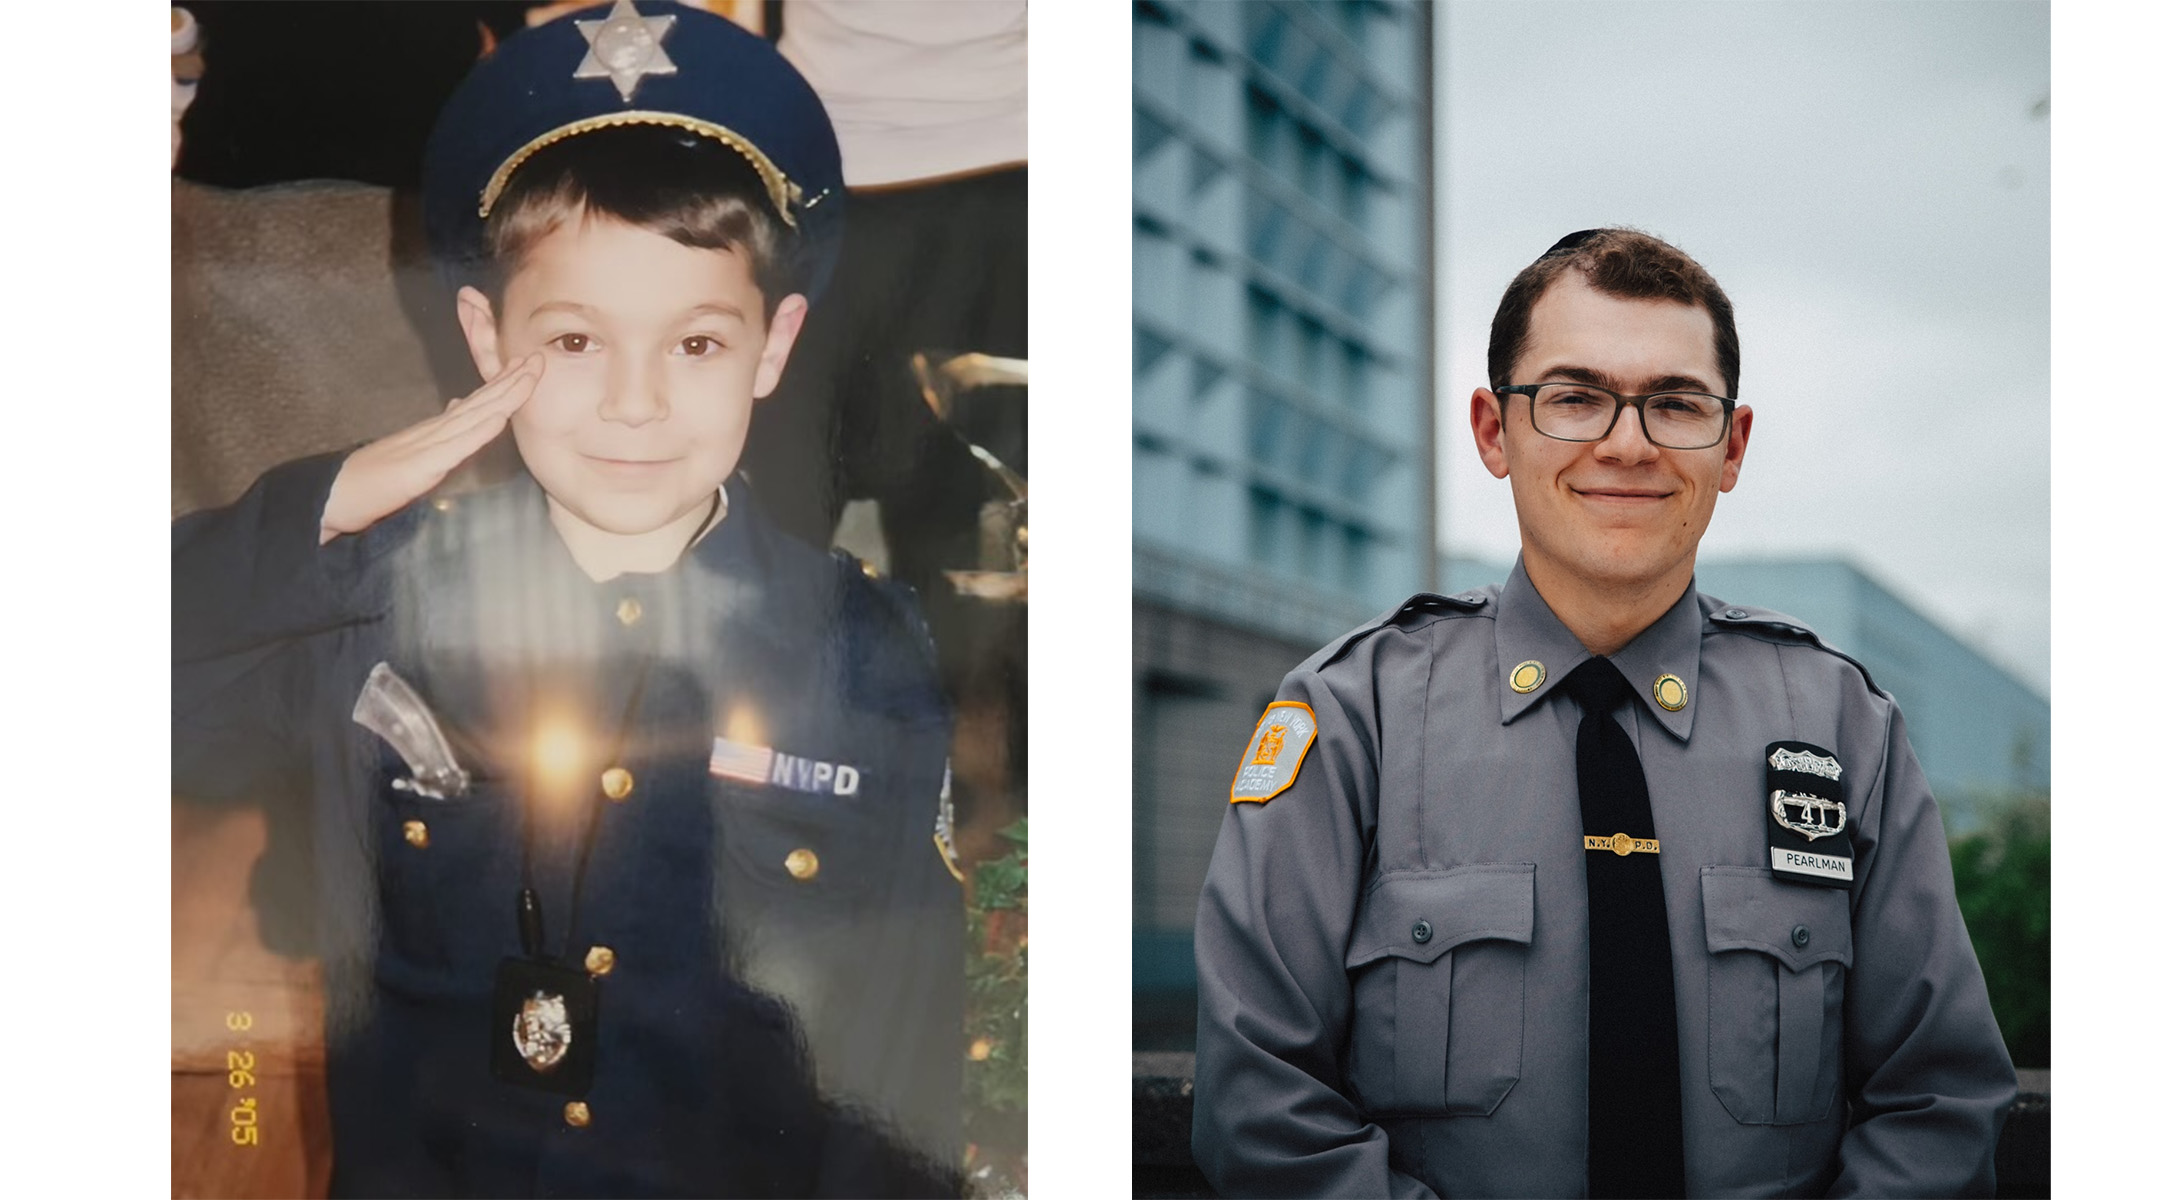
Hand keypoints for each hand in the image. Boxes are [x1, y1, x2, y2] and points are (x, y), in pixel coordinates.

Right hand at [320, 354, 542, 542]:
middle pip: (480, 402)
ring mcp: (427, 447)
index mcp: (435, 432)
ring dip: (503, 396)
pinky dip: (478, 432)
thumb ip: (438, 433)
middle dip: (512, 380)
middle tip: (539, 357)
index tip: (527, 366)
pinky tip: (498, 419)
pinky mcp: (420, 467)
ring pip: (473, 416)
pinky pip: (454, 448)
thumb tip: (457, 406)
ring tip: (528, 376)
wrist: (334, 495)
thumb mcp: (414, 453)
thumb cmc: (372, 479)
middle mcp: (434, 432)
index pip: (476, 404)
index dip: (503, 385)